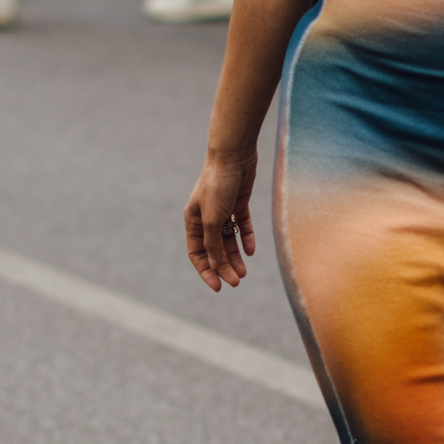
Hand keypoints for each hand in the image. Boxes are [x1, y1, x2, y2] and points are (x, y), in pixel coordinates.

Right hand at [186, 148, 257, 290]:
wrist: (233, 156)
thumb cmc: (217, 186)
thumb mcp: (213, 220)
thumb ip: (213, 244)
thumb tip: (214, 266)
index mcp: (193, 221)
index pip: (197, 253)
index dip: (206, 271)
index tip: (218, 287)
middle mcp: (206, 217)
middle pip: (214, 249)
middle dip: (224, 267)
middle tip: (237, 281)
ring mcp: (223, 210)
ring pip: (229, 240)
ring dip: (235, 256)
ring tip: (244, 272)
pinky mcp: (238, 203)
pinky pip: (242, 225)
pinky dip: (246, 238)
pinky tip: (250, 251)